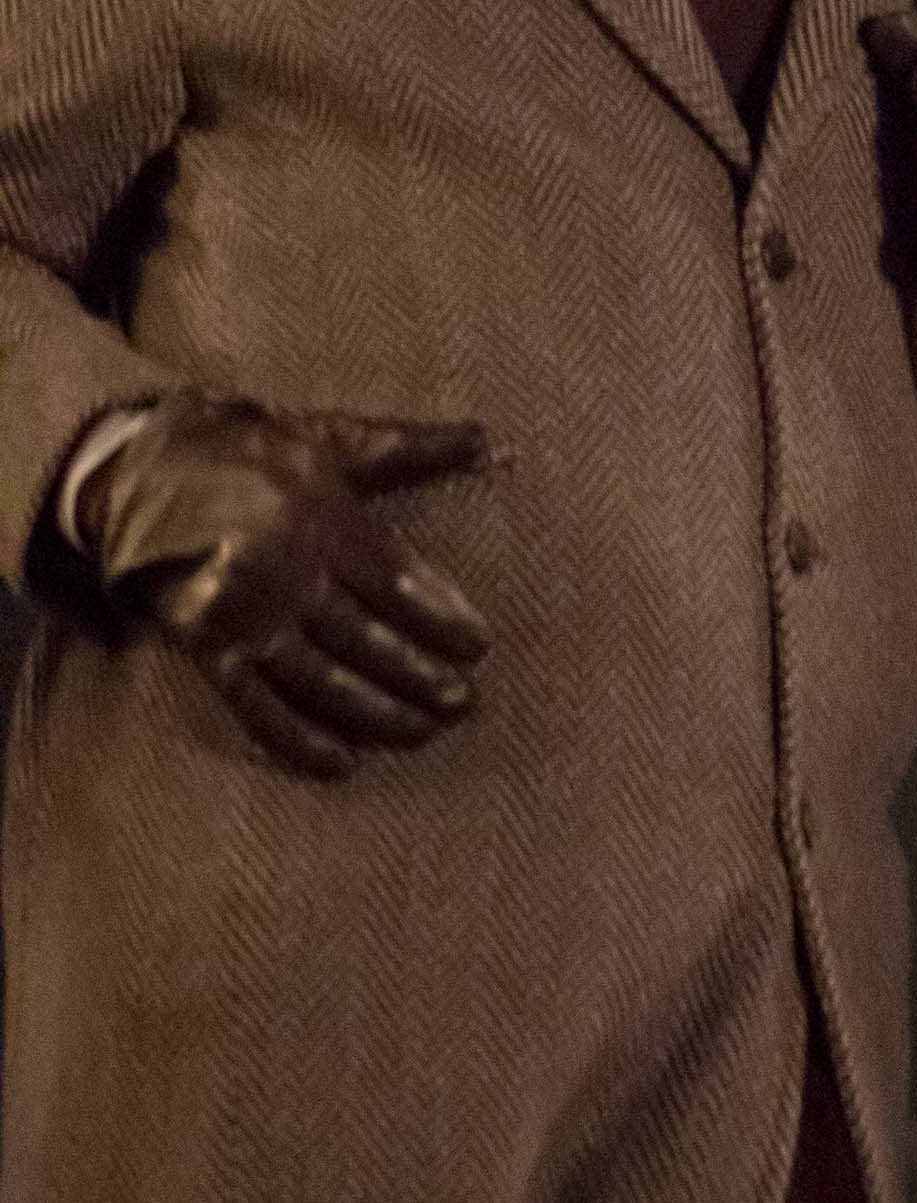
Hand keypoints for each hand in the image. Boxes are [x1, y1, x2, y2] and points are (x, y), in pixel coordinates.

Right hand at [74, 397, 493, 780]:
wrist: (141, 470)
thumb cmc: (251, 449)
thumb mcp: (334, 437)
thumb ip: (413, 447)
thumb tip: (490, 440)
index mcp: (324, 520)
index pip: (395, 582)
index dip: (440, 618)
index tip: (480, 647)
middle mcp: (288, 574)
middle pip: (366, 639)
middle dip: (419, 676)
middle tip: (465, 705)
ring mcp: (247, 617)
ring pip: (322, 681)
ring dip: (375, 714)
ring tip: (422, 734)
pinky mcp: (208, 650)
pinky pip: (257, 707)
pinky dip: (299, 741)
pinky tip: (342, 764)